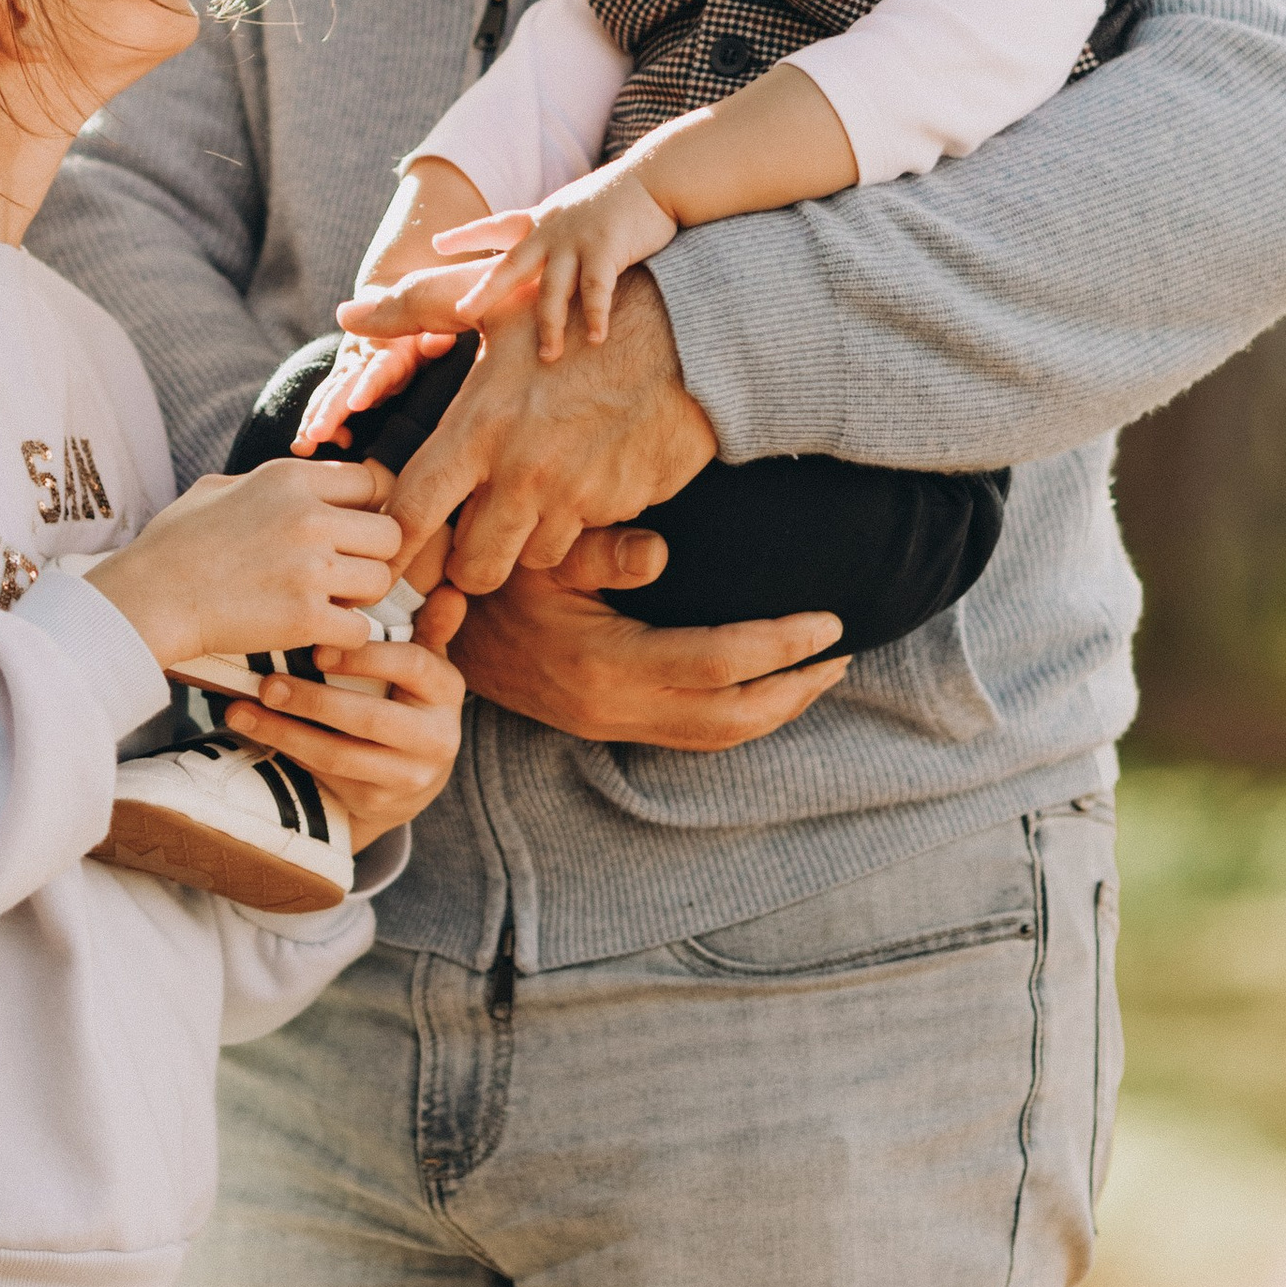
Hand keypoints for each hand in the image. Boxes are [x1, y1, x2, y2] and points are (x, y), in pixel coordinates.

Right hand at [88, 458, 404, 668]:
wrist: (148, 598)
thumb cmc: (174, 544)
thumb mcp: (217, 487)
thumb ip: (267, 481)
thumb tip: (300, 478)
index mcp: (289, 478)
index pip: (371, 482)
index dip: (365, 510)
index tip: (348, 533)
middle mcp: (308, 517)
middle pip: (389, 532)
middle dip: (371, 555)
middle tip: (345, 573)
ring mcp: (310, 568)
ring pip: (380, 580)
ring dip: (359, 597)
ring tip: (328, 603)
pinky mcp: (305, 618)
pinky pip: (360, 629)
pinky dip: (343, 637)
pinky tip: (317, 633)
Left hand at [225, 632, 464, 843]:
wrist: (412, 777)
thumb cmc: (407, 699)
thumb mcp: (423, 664)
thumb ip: (428, 628)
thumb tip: (450, 593)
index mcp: (446, 690)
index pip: (412, 665)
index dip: (364, 657)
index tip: (317, 650)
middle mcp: (436, 738)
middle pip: (370, 719)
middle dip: (314, 701)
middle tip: (267, 684)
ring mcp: (406, 776)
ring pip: (339, 755)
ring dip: (285, 731)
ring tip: (241, 710)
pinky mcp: (376, 802)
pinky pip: (324, 776)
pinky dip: (285, 751)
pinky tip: (254, 731)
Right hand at [294, 330, 437, 447]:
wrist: (388, 301)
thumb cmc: (419, 327)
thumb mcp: (431, 328)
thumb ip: (436, 340)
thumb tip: (439, 343)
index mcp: (389, 353)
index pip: (378, 372)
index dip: (367, 387)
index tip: (356, 404)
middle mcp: (362, 361)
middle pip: (344, 387)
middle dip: (329, 413)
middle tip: (314, 435)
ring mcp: (348, 370)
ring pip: (327, 395)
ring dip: (313, 419)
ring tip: (302, 446)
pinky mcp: (340, 380)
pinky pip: (323, 400)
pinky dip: (311, 420)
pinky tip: (303, 446)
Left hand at [388, 268, 717, 593]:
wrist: (686, 334)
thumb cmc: (580, 314)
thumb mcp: (497, 306)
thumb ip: (419, 309)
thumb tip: (349, 312)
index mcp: (478, 426)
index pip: (411, 513)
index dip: (393, 547)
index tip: (386, 558)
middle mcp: (520, 473)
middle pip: (469, 568)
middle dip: (462, 564)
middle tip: (465, 541)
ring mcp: (573, 497)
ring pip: (526, 562)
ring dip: (520, 545)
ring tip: (522, 504)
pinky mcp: (618, 509)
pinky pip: (580, 544)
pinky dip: (569, 531)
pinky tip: (573, 489)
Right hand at [422, 537, 846, 750]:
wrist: (442, 642)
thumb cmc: (491, 584)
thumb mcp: (537, 556)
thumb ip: (598, 550)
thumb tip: (663, 549)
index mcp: (607, 662)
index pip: (718, 663)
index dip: (780, 645)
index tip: (829, 621)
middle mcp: (617, 706)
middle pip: (733, 716)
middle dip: (796, 688)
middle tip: (843, 654)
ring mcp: (614, 723)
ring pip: (718, 736)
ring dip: (777, 710)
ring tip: (821, 674)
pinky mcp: (612, 726)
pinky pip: (696, 735)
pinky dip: (743, 718)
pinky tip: (767, 691)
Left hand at [429, 169, 680, 360]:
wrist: (656, 177)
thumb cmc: (619, 198)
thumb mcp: (575, 208)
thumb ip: (555, 230)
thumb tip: (540, 250)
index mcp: (542, 219)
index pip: (496, 226)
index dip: (466, 234)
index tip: (436, 243)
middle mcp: (551, 230)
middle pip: (510, 266)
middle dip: (485, 290)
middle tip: (462, 310)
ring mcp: (577, 240)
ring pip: (553, 289)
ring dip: (550, 325)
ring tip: (548, 356)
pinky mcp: (606, 248)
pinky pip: (597, 290)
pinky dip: (596, 315)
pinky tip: (597, 338)